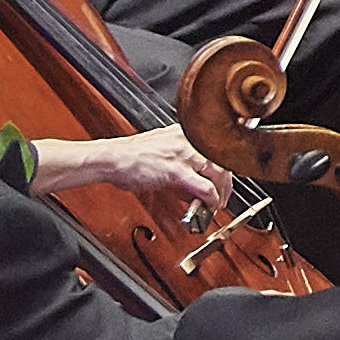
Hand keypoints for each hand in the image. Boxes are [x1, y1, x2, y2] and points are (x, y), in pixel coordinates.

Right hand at [36, 125, 220, 222]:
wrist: (111, 159)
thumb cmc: (130, 157)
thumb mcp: (162, 152)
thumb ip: (182, 164)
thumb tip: (193, 186)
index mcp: (186, 133)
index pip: (216, 148)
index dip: (224, 167)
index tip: (223, 180)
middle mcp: (189, 140)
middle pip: (223, 160)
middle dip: (227, 182)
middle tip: (224, 196)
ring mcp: (184, 154)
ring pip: (220, 172)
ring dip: (223, 192)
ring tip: (218, 204)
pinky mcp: (176, 171)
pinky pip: (204, 187)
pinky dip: (211, 199)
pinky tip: (210, 206)